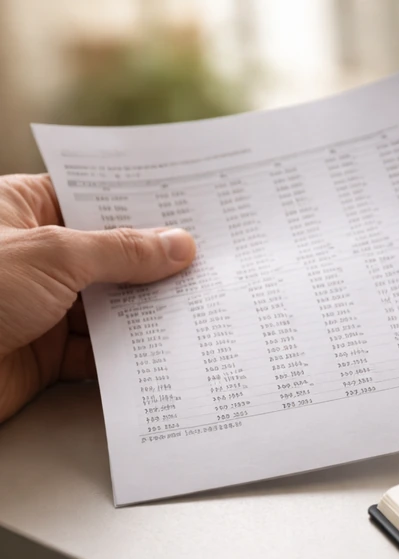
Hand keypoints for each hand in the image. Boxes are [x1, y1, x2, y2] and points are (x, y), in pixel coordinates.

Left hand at [0, 174, 194, 422]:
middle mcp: (33, 256)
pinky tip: (165, 348)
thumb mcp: (52, 256)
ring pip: (109, 304)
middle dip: (155, 262)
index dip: (141, 202)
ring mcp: (40, 306)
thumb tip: (176, 244)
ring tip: (199, 305)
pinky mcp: (44, 354)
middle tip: (209, 261)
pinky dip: (130, 353)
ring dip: (148, 310)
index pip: (93, 196)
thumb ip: (120, 251)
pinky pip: (100, 351)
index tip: (191, 207)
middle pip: (109, 254)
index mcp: (20, 210)